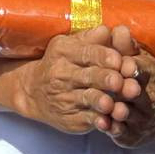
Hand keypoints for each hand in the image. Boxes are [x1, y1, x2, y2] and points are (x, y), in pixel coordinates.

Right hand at [15, 25, 142, 134]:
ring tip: (112, 104)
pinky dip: (98, 122)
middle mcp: (61, 74)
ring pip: (87, 98)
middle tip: (119, 81)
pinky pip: (87, 120)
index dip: (104, 56)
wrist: (34, 92)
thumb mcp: (72, 46)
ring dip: (101, 101)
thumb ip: (93, 38)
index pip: (87, 53)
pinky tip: (106, 123)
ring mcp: (65, 97)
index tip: (118, 60)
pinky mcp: (70, 118)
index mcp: (64, 52)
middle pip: (88, 76)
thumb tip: (111, 30)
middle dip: (105, 79)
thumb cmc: (63, 64)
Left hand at [101, 34, 154, 147]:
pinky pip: (121, 132)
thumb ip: (124, 46)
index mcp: (149, 75)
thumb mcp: (137, 59)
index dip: (134, 68)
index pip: (143, 70)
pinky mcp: (131, 136)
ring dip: (119, 110)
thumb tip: (118, 29)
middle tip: (119, 86)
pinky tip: (102, 123)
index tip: (127, 64)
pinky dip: (112, 128)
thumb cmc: (141, 79)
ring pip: (128, 114)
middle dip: (128, 90)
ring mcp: (140, 119)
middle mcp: (148, 98)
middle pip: (136, 94)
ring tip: (111, 107)